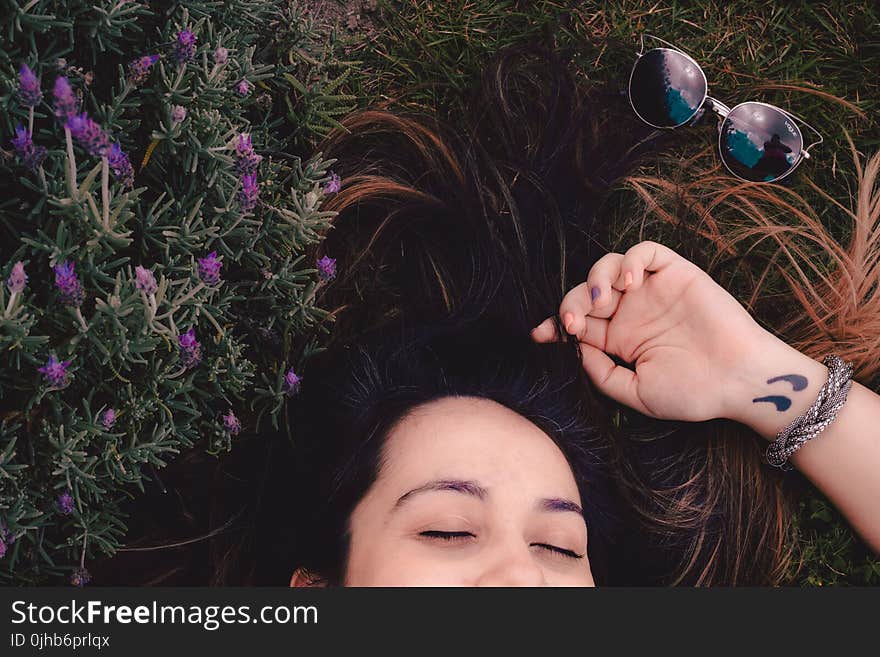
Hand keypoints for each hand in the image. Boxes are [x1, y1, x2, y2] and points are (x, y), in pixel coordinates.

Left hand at [531, 240, 769, 422]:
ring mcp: (652, 292)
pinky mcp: (676, 273)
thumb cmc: (693, 393)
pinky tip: (631, 283)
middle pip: (585, 293)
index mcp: (618, 340)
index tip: (539, 334)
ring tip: (603, 302)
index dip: (554, 324)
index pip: (577, 324)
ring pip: (608, 267)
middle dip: (570, 303)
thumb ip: (602, 373)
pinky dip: (631, 261)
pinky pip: (645, 252)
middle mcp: (631, 312)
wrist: (739, 381)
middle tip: (574, 323)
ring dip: (595, 278)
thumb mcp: (636, 393)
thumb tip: (576, 349)